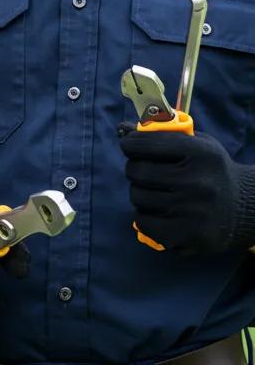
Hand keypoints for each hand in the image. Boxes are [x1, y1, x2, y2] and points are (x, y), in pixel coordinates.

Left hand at [119, 126, 254, 254]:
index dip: (131, 143)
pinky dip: (144, 216)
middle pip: (137, 171)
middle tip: (143, 171)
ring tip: (155, 191)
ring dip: (140, 192)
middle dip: (134, 168)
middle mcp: (198, 182)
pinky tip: (158, 211)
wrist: (248, 209)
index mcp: (199, 154)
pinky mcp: (188, 235)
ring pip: (137, 196)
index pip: (145, 143)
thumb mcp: (196, 144)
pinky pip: (143, 222)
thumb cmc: (212, 171)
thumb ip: (162, 134)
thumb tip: (123, 128)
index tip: (130, 146)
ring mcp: (193, 211)